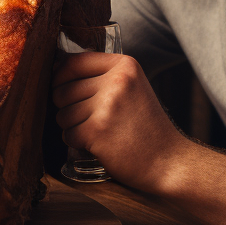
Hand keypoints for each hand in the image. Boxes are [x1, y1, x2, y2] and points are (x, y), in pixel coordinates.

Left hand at [51, 52, 190, 192]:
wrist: (169, 162)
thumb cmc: (145, 126)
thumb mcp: (131, 88)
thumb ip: (102, 75)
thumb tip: (56, 67)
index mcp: (124, 65)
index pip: (73, 62)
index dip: (59, 77)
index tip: (60, 88)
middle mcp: (117, 81)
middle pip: (62, 89)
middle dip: (66, 106)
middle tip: (88, 119)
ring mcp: (107, 105)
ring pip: (62, 113)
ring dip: (72, 126)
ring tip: (97, 132)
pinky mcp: (98, 130)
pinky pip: (68, 134)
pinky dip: (77, 142)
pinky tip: (96, 144)